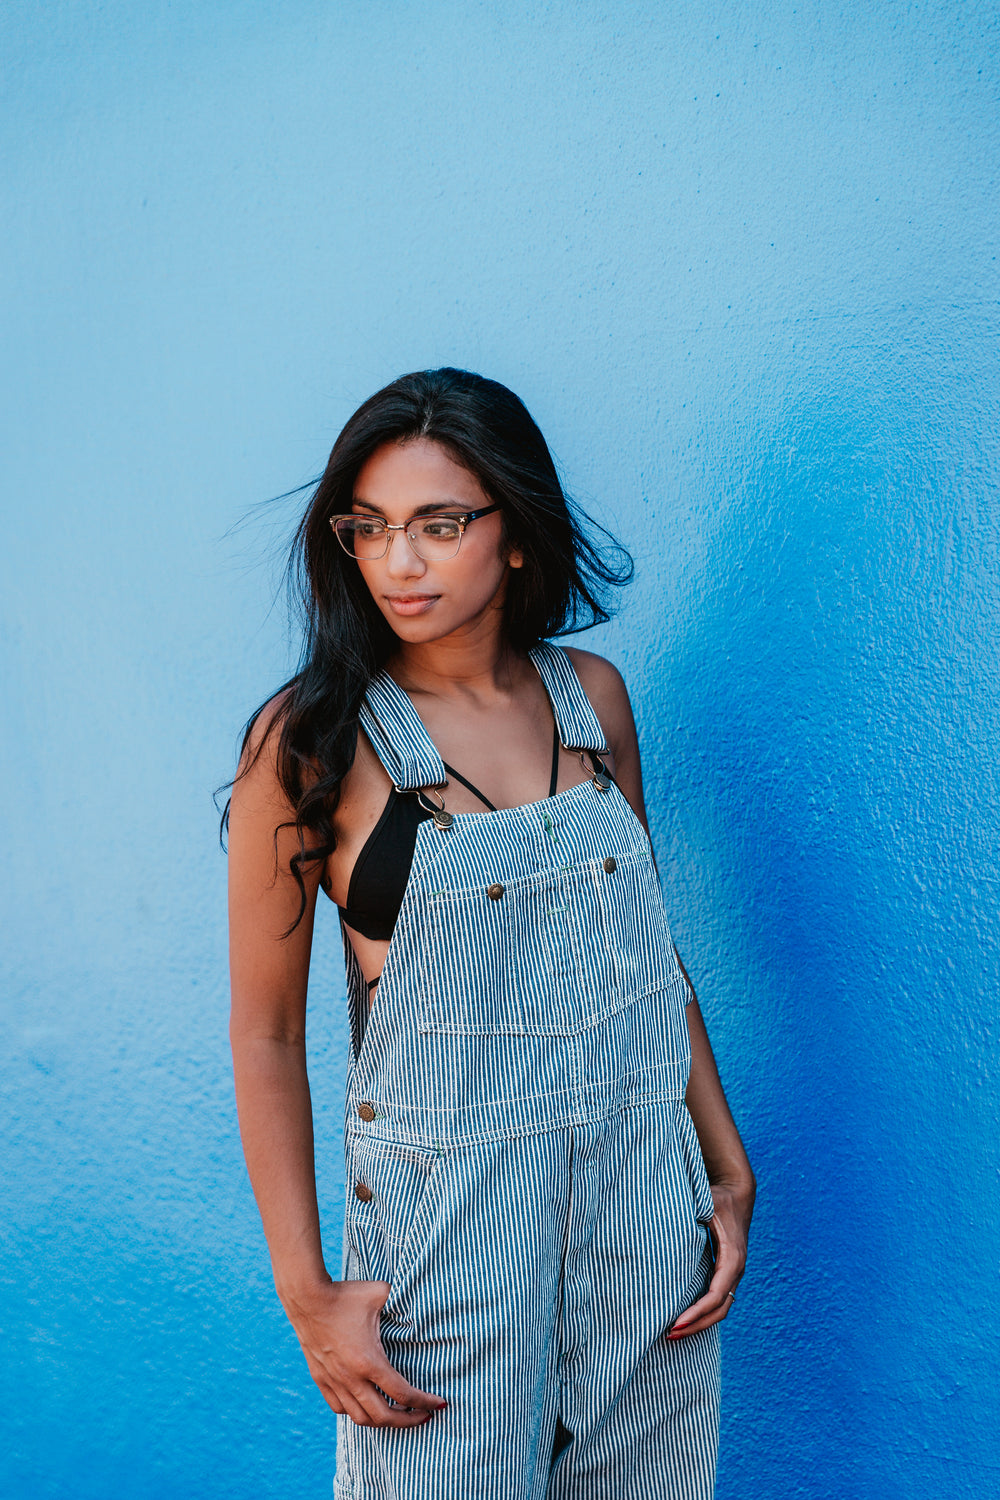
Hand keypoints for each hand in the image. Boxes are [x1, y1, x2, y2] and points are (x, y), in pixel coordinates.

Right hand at [281, 1277, 445, 1426]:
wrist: (307, 1297)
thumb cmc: (345, 1295)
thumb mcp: (380, 1293)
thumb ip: (402, 1299)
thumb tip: (417, 1298)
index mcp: (369, 1361)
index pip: (403, 1394)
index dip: (424, 1402)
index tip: (440, 1403)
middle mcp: (351, 1378)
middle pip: (383, 1416)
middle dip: (408, 1421)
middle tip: (423, 1415)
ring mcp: (334, 1381)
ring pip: (360, 1418)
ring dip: (382, 1421)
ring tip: (397, 1414)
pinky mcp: (321, 1379)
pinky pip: (339, 1408)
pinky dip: (356, 1413)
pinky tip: (366, 1405)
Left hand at [667, 1178, 753, 1339]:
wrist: (738, 1193)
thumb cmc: (718, 1198)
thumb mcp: (706, 1204)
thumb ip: (690, 1215)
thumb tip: (666, 1224)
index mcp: (732, 1257)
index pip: (715, 1295)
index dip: (697, 1312)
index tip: (677, 1323)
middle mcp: (736, 1270)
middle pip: (719, 1310)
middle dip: (696, 1325)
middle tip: (669, 1334)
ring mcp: (733, 1273)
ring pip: (721, 1308)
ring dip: (700, 1322)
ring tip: (673, 1332)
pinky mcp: (727, 1272)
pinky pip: (718, 1299)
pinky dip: (703, 1312)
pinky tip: (685, 1317)